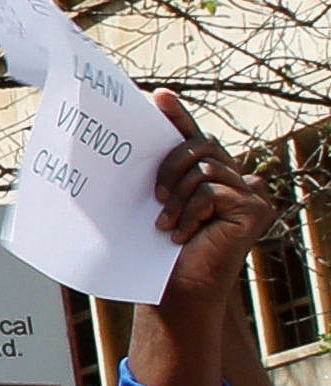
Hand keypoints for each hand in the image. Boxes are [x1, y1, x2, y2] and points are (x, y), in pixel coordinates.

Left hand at [152, 92, 275, 315]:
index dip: (178, 114)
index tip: (158, 96)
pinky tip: (182, 235)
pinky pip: (212, 191)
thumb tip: (129, 136)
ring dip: (177, 197)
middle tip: (154, 194)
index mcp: (205, 172)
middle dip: (170, 163)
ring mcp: (248, 192)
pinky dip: (190, 212)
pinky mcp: (255, 207)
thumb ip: (150, 171)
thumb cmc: (158, 248)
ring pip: (203, 168)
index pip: (191, 135)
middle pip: (199, 144)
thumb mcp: (150, 202)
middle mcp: (232, 177)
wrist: (175, 288)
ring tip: (164, 224)